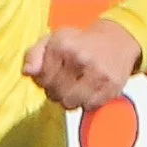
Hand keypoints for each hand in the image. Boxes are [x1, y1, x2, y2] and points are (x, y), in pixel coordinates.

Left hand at [23, 20, 142, 110]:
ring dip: (71, 99)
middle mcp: (81, 59)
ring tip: (76, 88)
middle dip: (57, 91)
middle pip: (55, 94)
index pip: (42, 80)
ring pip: (71, 103)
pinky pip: (90, 107)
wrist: (119, 39)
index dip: (44, 81)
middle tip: (66, 82)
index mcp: (63, 45)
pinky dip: (87, 102)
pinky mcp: (112, 87)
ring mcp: (98, 74)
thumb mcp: (54, 39)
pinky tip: (90, 90)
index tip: (53, 75)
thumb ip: (34, 54)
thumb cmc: (82, 41)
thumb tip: (27, 72)